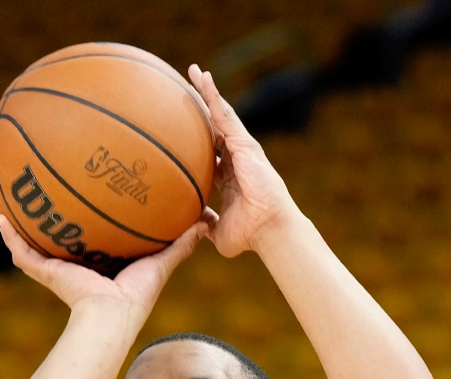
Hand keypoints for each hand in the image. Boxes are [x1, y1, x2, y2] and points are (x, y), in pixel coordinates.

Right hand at [0, 213, 207, 319]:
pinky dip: (11, 237)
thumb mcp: (162, 262)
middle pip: (63, 237)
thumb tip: (205, 220)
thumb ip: (183, 243)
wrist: (110, 316)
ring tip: (15, 199)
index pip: (97, 236)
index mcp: (105, 262)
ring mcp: (59, 268)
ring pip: (38, 243)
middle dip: (55, 218)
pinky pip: (24, 252)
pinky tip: (1, 218)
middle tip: (50, 191)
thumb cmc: (137, 296)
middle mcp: (79, 264)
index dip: (95, 219)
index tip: (94, 196)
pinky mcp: (46, 271)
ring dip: (25, 225)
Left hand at [188, 64, 297, 257]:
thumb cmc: (249, 234)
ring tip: (194, 72)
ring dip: (207, 93)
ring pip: (221, 114)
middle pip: (215, 126)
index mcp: (230, 176)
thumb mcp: (218, 230)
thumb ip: (205, 224)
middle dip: (202, 107)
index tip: (182, 128)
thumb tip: (192, 224)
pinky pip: (225, 115)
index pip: (210, 151)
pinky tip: (203, 80)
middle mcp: (236, 158)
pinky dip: (214, 97)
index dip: (197, 139)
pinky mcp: (244, 144)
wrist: (268, 229)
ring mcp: (242, 149)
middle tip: (186, 88)